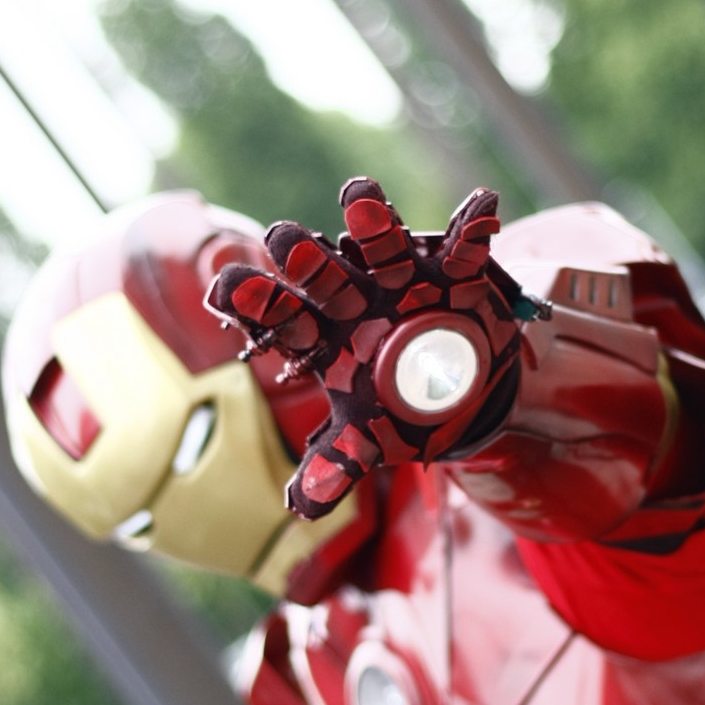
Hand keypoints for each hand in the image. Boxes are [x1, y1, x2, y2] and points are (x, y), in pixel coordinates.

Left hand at [206, 179, 532, 518]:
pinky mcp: (454, 272)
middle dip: (306, 260)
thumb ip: (336, 464)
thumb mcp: (367, 439)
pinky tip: (481, 204)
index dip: (258, 305)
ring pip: (383, 249)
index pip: (285, 321)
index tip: (223, 286)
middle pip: (325, 279)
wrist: (459, 389)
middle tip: (282, 237)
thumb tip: (300, 509)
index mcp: (326, 338)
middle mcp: (357, 299)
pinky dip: (472, 227)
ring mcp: (404, 282)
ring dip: (374, 224)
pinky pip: (464, 247)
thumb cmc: (395, 408)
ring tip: (359, 196)